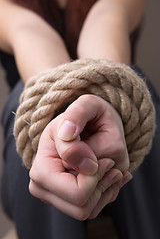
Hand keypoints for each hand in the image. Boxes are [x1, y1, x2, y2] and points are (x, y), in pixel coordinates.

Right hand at [29, 95, 131, 219]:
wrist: (86, 124)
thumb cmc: (86, 116)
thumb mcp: (84, 106)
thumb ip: (75, 118)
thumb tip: (69, 136)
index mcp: (42, 167)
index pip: (76, 192)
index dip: (97, 175)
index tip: (105, 158)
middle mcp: (43, 186)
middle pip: (82, 208)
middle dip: (102, 185)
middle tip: (110, 163)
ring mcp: (55, 195)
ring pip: (89, 210)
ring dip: (106, 188)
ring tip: (112, 167)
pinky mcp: (67, 199)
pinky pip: (93, 208)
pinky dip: (106, 192)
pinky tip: (110, 173)